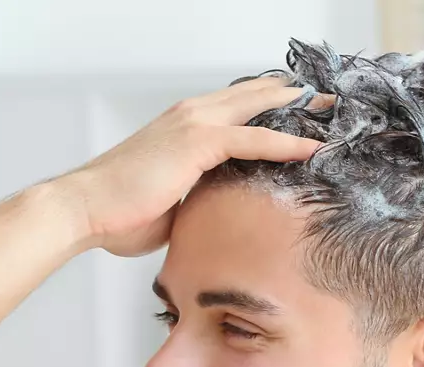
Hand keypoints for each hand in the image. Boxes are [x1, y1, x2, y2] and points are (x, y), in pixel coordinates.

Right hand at [52, 77, 329, 257]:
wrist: (85, 211)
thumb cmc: (119, 213)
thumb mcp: (172, 202)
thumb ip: (199, 195)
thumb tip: (222, 213)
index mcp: (184, 125)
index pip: (238, 107)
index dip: (273, 108)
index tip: (306, 115)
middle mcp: (191, 115)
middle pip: (256, 96)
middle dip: (298, 100)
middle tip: (334, 104)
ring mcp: (193, 124)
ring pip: (261, 108)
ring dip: (302, 113)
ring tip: (338, 117)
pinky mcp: (196, 143)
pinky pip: (252, 139)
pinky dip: (286, 144)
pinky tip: (314, 149)